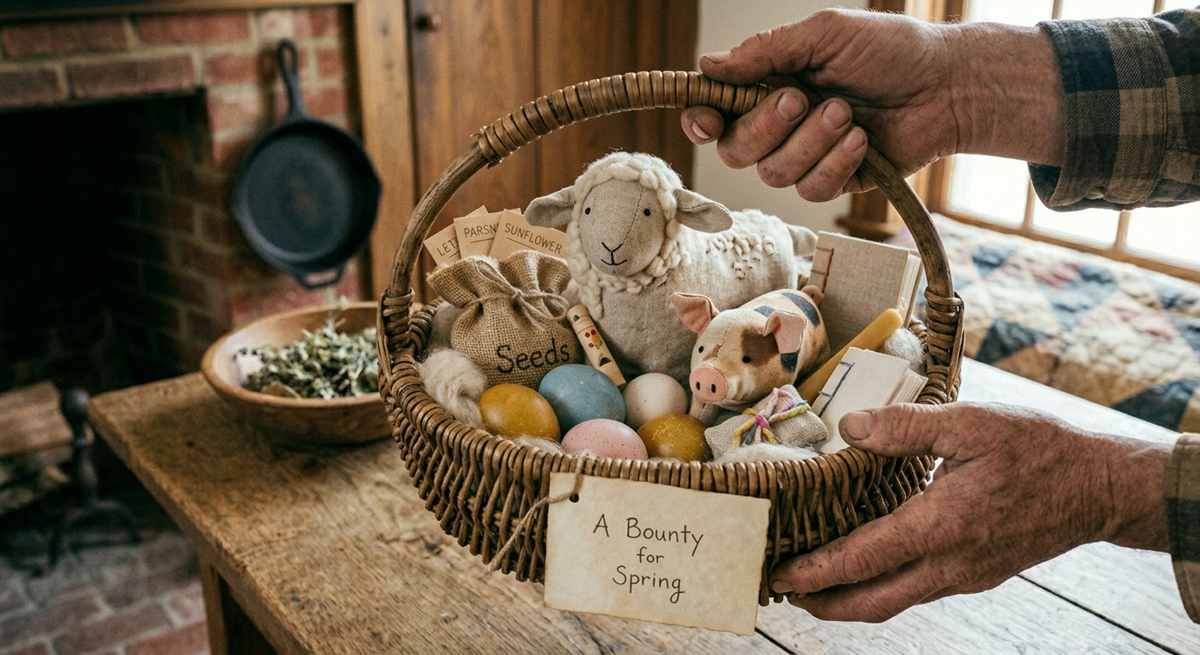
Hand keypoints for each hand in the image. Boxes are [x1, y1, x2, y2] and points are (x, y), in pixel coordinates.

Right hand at [682, 9, 1064, 199]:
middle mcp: (778, 125)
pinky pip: (811, 191)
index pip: (714, 113)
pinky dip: (835, 164)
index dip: (701, 122)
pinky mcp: (834, 182)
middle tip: (802, 99)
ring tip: (847, 113)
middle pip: (736, 150)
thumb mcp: (824, 35)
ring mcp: (805, 157)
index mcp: (767, 86)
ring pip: (774, 174)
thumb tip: (708, 65)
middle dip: (766, 128)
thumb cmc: (890, 51)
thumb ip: (765, 51)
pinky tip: (862, 140)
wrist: (946, 85)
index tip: (709, 121)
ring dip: (811, 143)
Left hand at [768, 402, 1169, 622]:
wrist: (1100, 488)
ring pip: (895, 601)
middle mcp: (951, 563)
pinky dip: (882, 585)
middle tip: (782, 588)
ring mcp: (965, 575)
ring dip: (850, 598)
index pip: (863, 559)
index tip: (778, 574)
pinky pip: (918, 589)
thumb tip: (850, 426)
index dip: (815, 570)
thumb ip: (907, 427)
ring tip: (813, 580)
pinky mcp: (977, 574)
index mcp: (943, 526)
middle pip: (872, 603)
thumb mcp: (972, 423)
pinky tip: (868, 562)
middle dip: (822, 603)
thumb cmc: (1039, 450)